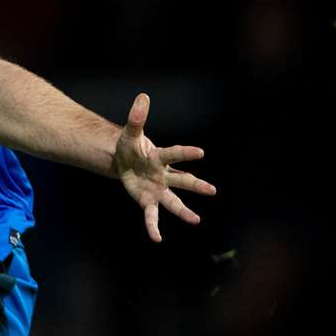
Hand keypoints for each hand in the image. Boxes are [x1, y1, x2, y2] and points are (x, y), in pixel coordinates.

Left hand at [113, 93, 216, 242]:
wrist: (123, 162)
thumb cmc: (130, 147)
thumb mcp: (130, 133)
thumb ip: (137, 118)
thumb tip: (143, 96)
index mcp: (160, 157)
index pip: (174, 154)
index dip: (185, 153)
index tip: (201, 152)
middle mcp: (164, 175)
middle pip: (182, 180)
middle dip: (195, 185)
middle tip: (212, 190)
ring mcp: (158, 189)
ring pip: (173, 201)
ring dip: (183, 211)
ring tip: (196, 220)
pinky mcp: (147, 200)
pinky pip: (152, 215)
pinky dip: (153, 226)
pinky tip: (157, 239)